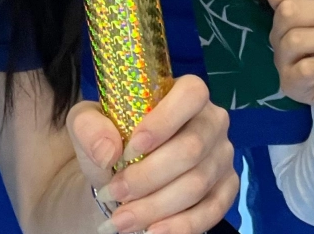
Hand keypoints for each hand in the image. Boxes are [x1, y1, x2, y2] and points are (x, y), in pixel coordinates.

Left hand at [68, 74, 237, 233]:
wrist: (119, 174)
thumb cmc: (111, 140)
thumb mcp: (87, 125)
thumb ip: (89, 127)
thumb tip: (108, 152)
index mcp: (185, 94)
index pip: (191, 94)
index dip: (164, 121)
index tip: (130, 149)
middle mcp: (212, 121)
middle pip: (192, 148)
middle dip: (148, 177)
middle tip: (114, 194)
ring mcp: (222, 156)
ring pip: (197, 184)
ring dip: (155, 207)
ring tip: (122, 220)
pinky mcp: (226, 188)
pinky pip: (212, 210)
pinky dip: (181, 226)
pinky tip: (152, 232)